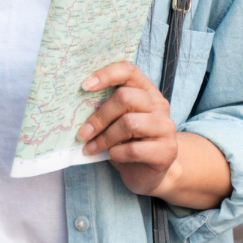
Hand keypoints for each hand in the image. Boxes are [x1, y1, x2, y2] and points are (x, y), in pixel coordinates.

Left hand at [76, 62, 180, 197]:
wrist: (149, 172)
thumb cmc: (126, 141)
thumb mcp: (115, 121)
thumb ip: (104, 108)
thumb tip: (74, 105)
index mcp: (145, 91)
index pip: (128, 70)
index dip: (106, 75)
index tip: (84, 86)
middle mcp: (158, 105)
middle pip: (125, 98)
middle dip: (99, 117)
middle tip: (83, 134)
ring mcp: (166, 127)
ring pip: (130, 123)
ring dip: (105, 138)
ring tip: (91, 148)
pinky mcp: (167, 150)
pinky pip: (135, 149)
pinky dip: (117, 153)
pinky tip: (112, 156)